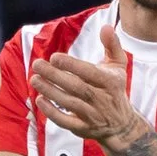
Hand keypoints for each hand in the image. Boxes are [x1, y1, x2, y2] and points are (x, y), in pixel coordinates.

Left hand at [31, 26, 140, 145]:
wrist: (121, 124)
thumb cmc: (115, 89)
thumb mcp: (119, 66)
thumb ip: (112, 45)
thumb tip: (106, 26)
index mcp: (110, 82)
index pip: (89, 73)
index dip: (71, 65)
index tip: (54, 57)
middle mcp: (102, 99)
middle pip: (76, 87)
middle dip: (55, 76)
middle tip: (37, 64)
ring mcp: (93, 115)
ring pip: (69, 103)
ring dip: (50, 91)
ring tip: (34, 79)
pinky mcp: (84, 128)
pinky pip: (66, 122)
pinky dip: (52, 113)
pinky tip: (40, 100)